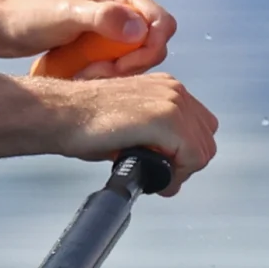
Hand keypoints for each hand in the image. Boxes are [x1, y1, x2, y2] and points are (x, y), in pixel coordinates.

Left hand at [0, 0, 174, 73]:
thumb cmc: (28, 12)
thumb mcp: (66, 14)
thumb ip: (104, 18)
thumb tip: (141, 29)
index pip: (161, 22)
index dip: (150, 48)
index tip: (122, 66)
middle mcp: (121, 6)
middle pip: (152, 42)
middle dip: (132, 64)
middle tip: (101, 74)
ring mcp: (109, 24)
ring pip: (134, 56)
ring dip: (117, 71)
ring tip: (87, 76)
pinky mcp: (96, 41)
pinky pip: (116, 61)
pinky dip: (105, 72)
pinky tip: (83, 77)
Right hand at [34, 71, 218, 182]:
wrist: (61, 113)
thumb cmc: (84, 120)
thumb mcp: (130, 123)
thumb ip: (155, 137)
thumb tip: (168, 166)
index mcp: (167, 88)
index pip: (200, 127)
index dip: (186, 154)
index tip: (165, 167)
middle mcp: (174, 91)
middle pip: (206, 140)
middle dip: (186, 165)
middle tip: (160, 176)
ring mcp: (172, 103)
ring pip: (202, 152)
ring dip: (180, 172)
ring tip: (154, 177)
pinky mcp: (165, 120)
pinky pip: (192, 158)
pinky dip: (177, 176)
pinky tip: (155, 179)